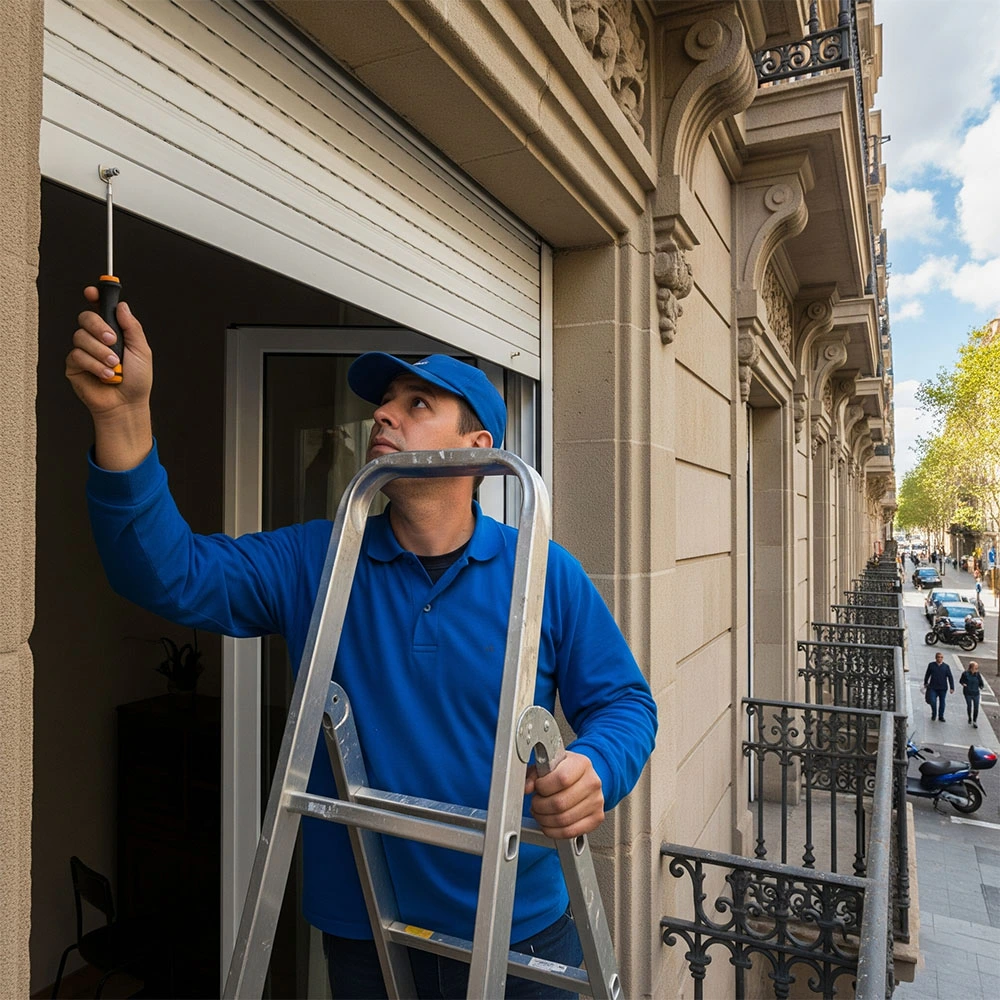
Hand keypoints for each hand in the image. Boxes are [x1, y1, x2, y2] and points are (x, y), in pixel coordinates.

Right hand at [66, 287, 153, 469]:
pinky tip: (106, 375)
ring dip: (101, 352)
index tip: (93, 292)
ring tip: (114, 366)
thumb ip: (132, 327)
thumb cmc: (137, 380)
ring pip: (80, 337)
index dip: (95, 297)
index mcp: (113, 332)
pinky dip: (94, 365)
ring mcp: (84, 351)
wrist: (127, 404)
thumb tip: (122, 306)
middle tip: (112, 341)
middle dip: (98, 327)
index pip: (99, 309)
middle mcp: (96, 339)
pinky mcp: (74, 365)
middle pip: (85, 318)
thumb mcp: (142, 350)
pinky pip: (77, 355)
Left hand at [524, 750, 603, 839]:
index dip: (543, 787)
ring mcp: (596, 801)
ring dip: (544, 819)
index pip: (561, 779)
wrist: (582, 778)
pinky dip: (553, 831)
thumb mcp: (548, 764)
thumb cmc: (564, 770)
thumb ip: (534, 774)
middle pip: (560, 803)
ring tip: (540, 812)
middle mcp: (592, 782)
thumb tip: (527, 787)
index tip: (537, 787)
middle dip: (540, 806)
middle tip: (535, 803)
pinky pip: (570, 832)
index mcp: (581, 764)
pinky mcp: (596, 818)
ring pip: (563, 820)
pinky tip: (548, 823)